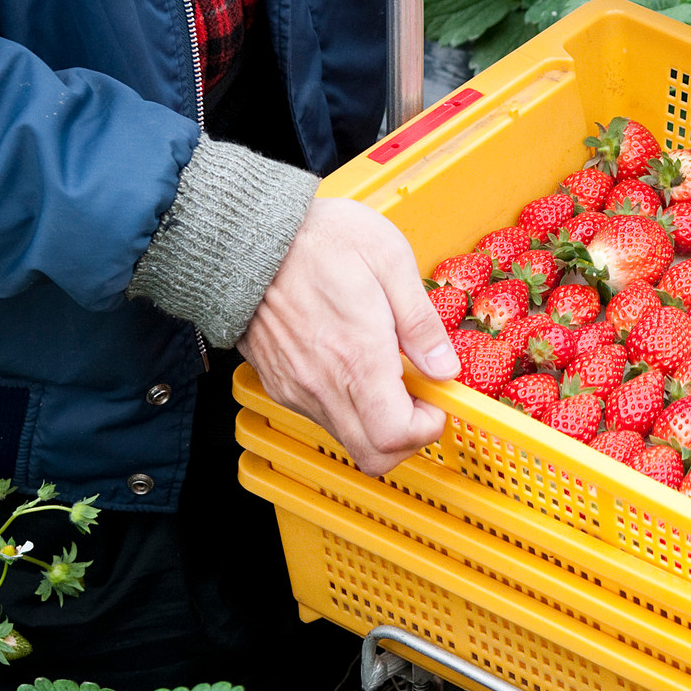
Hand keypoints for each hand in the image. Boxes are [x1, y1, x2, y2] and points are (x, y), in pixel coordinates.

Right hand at [239, 197, 458, 476]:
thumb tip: (444, 367)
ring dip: (378, 424)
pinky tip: (355, 368)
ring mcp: (296, 388)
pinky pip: (322, 417)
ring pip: (348, 440)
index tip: (436, 399)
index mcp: (357, 357)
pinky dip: (349, 409)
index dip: (427, 428)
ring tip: (387, 374)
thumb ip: (421, 322)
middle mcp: (322, 384)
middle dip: (408, 437)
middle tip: (419, 397)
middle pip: (374, 455)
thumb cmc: (318, 239)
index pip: (395, 436)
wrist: (246, 234)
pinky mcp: (279, 383)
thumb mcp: (388, 259)